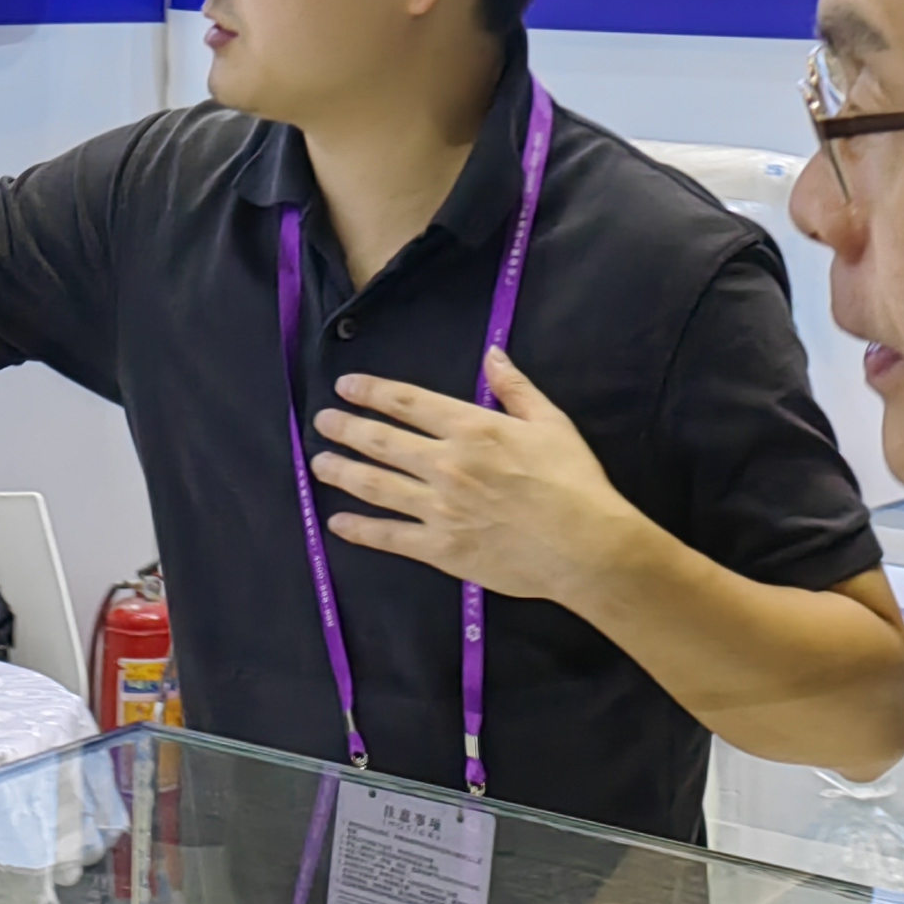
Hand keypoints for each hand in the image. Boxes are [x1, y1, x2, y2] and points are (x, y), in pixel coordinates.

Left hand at [313, 346, 638, 604]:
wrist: (584, 546)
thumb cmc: (573, 481)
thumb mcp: (551, 423)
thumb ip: (515, 388)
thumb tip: (492, 354)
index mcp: (472, 428)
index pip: (409, 402)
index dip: (373, 392)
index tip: (346, 386)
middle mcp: (446, 463)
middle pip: (382, 441)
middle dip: (346, 428)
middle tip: (323, 422)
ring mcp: (439, 508)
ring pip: (376, 485)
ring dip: (343, 472)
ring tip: (319, 463)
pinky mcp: (440, 549)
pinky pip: (390, 537)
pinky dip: (359, 529)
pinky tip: (337, 522)